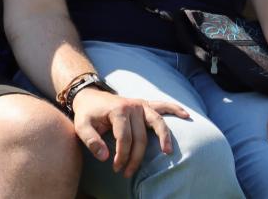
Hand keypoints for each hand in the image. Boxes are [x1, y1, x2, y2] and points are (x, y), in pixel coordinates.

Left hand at [70, 88, 188, 176]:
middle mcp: (133, 106)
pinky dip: (175, 109)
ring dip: (164, 137)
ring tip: (167, 152)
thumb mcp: (81, 126)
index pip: (125, 138)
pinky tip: (186, 115)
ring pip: (157, 122)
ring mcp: (141, 104)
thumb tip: (105, 156)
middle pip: (141, 137)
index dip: (122, 156)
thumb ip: (91, 141)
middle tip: (127, 172)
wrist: (90, 96)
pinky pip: (163, 106)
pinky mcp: (145, 105)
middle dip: (135, 157)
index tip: (116, 168)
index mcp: (118, 110)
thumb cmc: (87, 113)